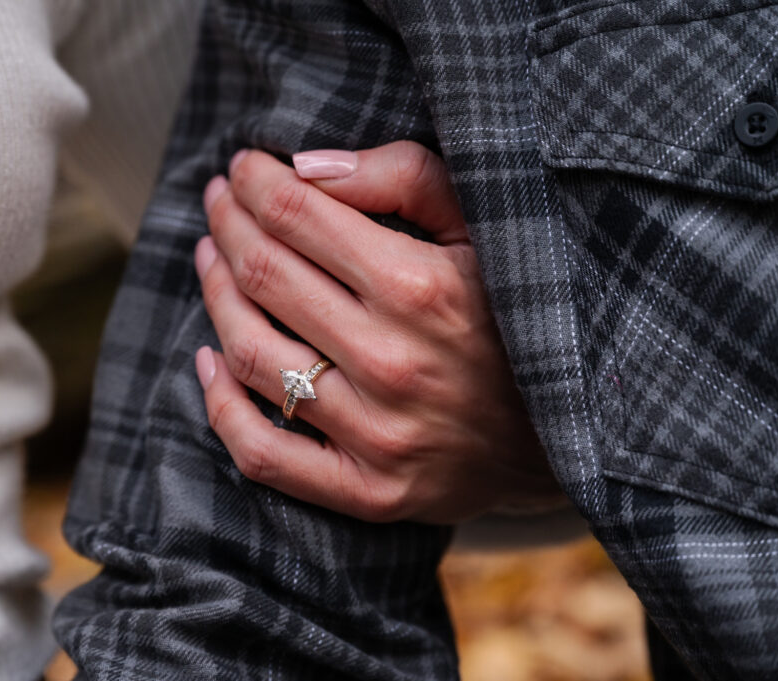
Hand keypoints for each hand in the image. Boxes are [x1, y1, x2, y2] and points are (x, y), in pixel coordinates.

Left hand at [194, 141, 561, 523]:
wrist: (569, 434)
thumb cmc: (519, 315)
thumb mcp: (486, 228)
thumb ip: (404, 178)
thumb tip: (307, 166)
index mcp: (420, 287)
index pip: (298, 217)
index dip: (254, 184)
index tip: (239, 168)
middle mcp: (391, 361)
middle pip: (264, 276)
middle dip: (228, 224)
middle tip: (218, 202)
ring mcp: (376, 435)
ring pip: (251, 354)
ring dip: (215, 295)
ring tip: (211, 259)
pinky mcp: (368, 490)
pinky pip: (262, 452)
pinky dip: (220, 404)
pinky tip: (208, 360)